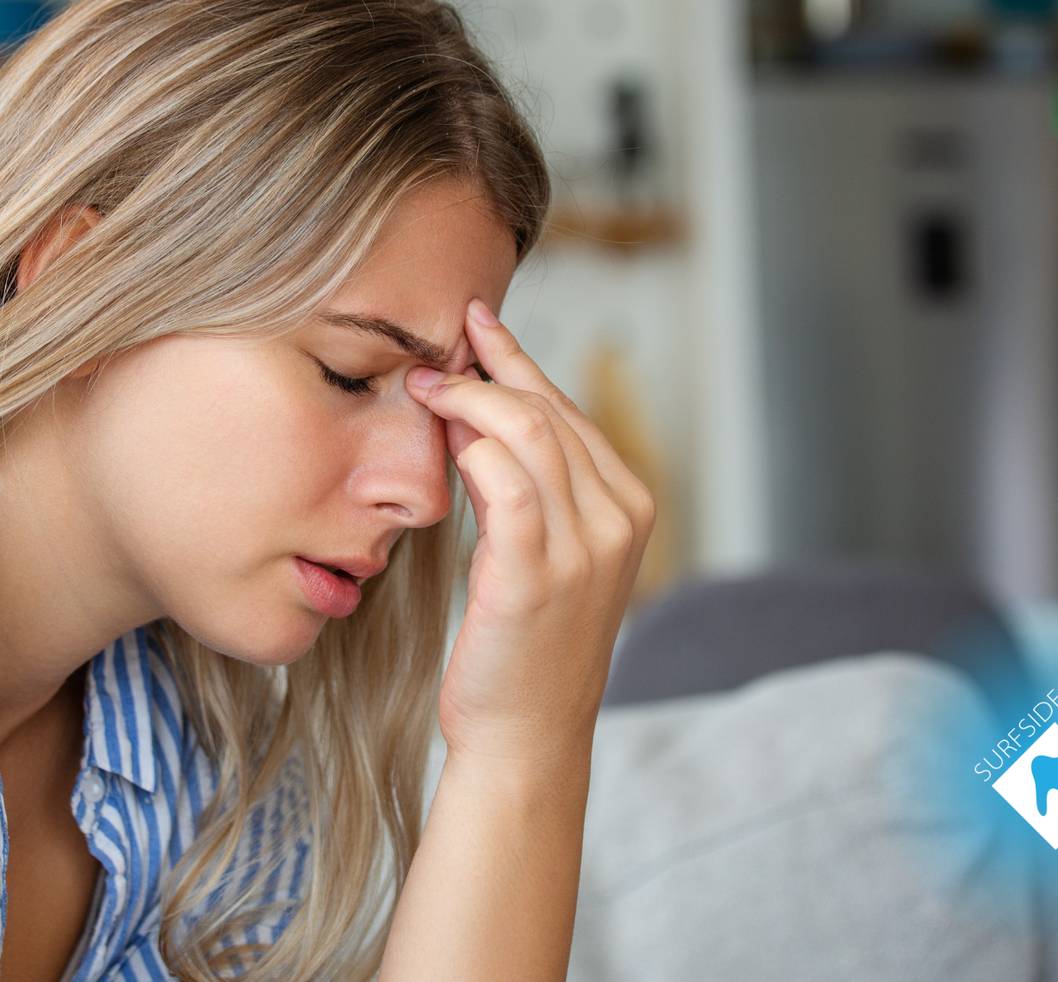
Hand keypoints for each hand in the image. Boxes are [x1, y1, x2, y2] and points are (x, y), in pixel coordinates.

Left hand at [406, 300, 655, 768]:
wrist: (525, 735)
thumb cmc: (523, 646)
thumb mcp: (544, 553)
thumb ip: (529, 485)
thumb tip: (476, 409)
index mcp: (630, 509)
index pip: (570, 410)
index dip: (518, 361)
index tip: (477, 322)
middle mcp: (619, 521)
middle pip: (551, 410)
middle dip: (490, 367)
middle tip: (436, 349)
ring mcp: (585, 548)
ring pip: (531, 432)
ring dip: (471, 399)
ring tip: (427, 388)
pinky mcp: (538, 574)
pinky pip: (505, 483)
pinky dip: (470, 448)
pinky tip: (440, 440)